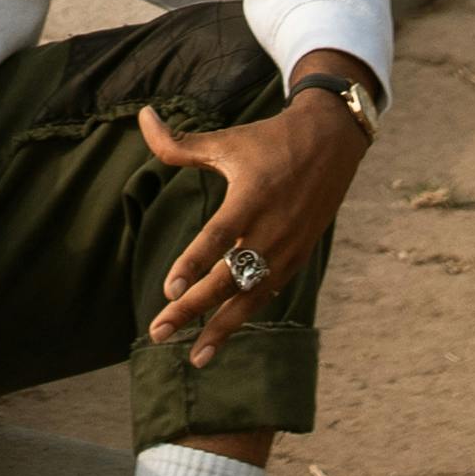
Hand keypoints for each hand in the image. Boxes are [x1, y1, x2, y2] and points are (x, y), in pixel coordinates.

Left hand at [140, 83, 371, 359]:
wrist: (331, 145)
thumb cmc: (270, 141)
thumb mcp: (226, 140)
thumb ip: (178, 143)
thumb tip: (142, 118)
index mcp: (251, 197)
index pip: (218, 236)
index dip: (194, 263)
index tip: (169, 289)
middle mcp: (271, 230)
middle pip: (228, 278)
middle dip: (193, 309)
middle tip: (158, 331)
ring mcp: (287, 249)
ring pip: (250, 298)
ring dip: (221, 329)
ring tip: (193, 357)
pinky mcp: (296, 259)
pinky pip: (267, 295)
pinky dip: (243, 316)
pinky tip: (220, 336)